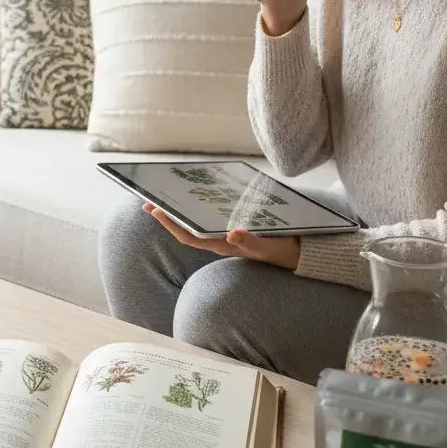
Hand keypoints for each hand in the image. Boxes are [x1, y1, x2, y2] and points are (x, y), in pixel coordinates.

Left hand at [143, 202, 301, 270]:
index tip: (154, 210)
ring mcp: (224, 235)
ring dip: (178, 210)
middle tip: (147, 199)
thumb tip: (233, 233)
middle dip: (167, 216)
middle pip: (186, 228)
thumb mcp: (269, 247)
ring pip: (194, 222)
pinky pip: (208, 216)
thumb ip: (252, 243)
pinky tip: (192, 194)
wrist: (299, 253)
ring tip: (163, 195)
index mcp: (222, 245)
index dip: (170, 224)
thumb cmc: (282, 250)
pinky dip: (196, 206)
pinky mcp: (232, 228)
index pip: (189, 236)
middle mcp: (218, 240)